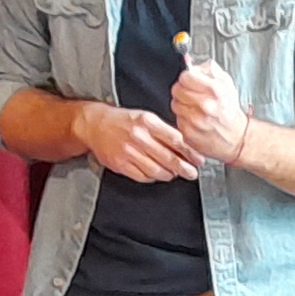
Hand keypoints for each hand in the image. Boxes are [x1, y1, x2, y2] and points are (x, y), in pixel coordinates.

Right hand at [77, 99, 199, 183]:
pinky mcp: (121, 165)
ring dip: (169, 175)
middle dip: (184, 168)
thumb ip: (163, 130)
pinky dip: (153, 178)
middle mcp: (139, 137)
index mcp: (148, 122)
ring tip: (175, 174)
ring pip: (157, 170)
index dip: (190, 152)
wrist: (95, 125)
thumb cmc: (123, 121)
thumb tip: (185, 146)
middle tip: (192, 173)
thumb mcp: (145, 117)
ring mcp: (129, 152)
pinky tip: (157, 174)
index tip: (198, 159)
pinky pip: (143, 176)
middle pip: (168, 158)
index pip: (175, 140)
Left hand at [167, 59, 249, 165]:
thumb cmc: (230, 111)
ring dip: (182, 105)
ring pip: (175, 105)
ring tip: (194, 108)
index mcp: (215, 90)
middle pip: (177, 90)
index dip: (187, 78)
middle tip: (191, 95)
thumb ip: (210, 71)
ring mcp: (196, 121)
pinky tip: (195, 120)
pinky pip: (178, 120)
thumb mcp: (227, 85)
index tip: (190, 81)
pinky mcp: (189, 134)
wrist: (237, 139)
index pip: (185, 76)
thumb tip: (192, 63)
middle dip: (183, 90)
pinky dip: (184, 119)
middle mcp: (205, 106)